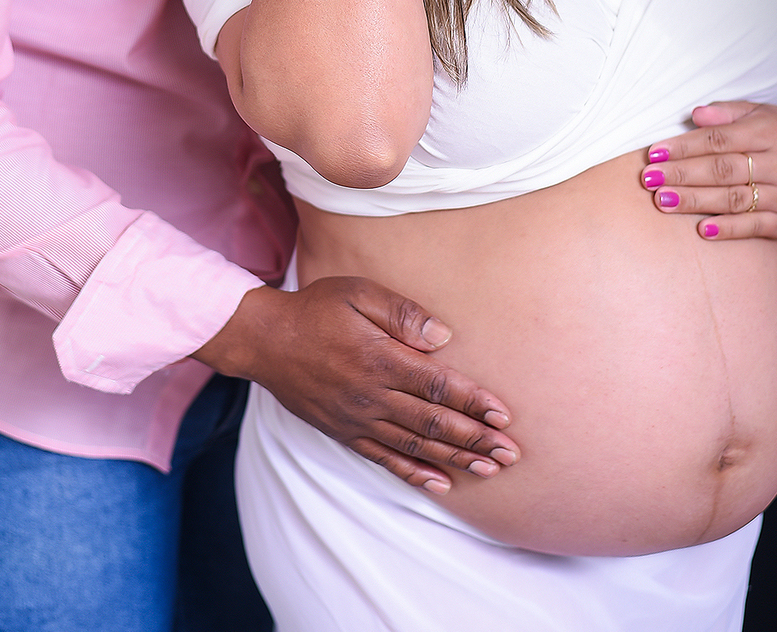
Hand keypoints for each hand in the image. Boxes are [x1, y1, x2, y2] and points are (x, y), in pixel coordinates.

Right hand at [195, 277, 519, 492]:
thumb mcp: (357, 292)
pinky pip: (385, 459)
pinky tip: (440, 484)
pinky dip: (415, 473)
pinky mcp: (346, 433)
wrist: (265, 341)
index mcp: (380, 359)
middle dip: (476, 439)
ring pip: (416, 446)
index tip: (503, 415)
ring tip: (490, 470)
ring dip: (456, 460)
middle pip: (434, 424)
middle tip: (511, 454)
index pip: (438, 386)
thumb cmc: (315, 309)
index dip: (473, 402)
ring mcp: (359, 419)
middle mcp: (373, 396)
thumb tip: (443, 336)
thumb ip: (401, 313)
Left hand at [642, 99, 776, 239]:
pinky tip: (702, 230)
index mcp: (771, 133)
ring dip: (695, 202)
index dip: (684, 147)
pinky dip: (727, 229)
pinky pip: (753, 226)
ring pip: (733, 199)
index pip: (720, 140)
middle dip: (682, 175)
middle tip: (649, 179)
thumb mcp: (758, 112)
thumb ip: (725, 112)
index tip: (655, 153)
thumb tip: (695, 115)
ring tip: (663, 200)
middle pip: (723, 170)